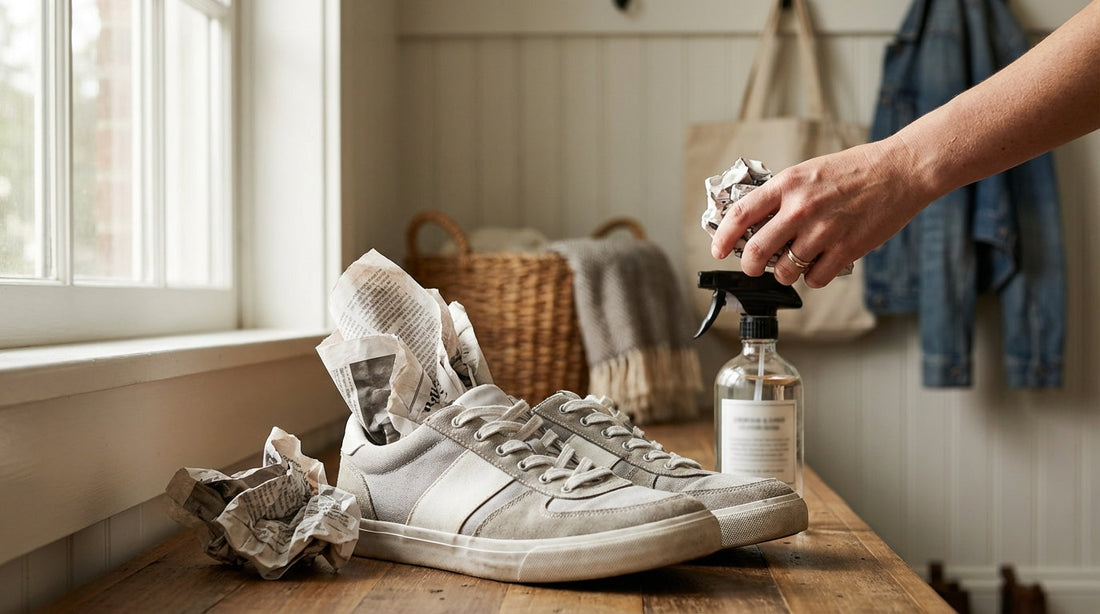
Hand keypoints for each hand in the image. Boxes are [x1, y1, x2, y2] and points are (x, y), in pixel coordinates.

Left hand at [709, 140, 930, 287]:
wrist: (901, 171)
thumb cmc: (857, 169)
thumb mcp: (810, 171)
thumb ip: (784, 195)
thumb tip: (759, 222)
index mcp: (788, 185)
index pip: (740, 214)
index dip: (724, 237)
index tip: (718, 250)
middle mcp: (800, 209)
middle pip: (756, 252)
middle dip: (750, 265)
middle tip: (753, 267)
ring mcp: (823, 231)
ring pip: (784, 271)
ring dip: (785, 273)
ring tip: (795, 262)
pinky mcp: (846, 250)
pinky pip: (814, 279)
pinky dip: (813, 278)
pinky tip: (820, 264)